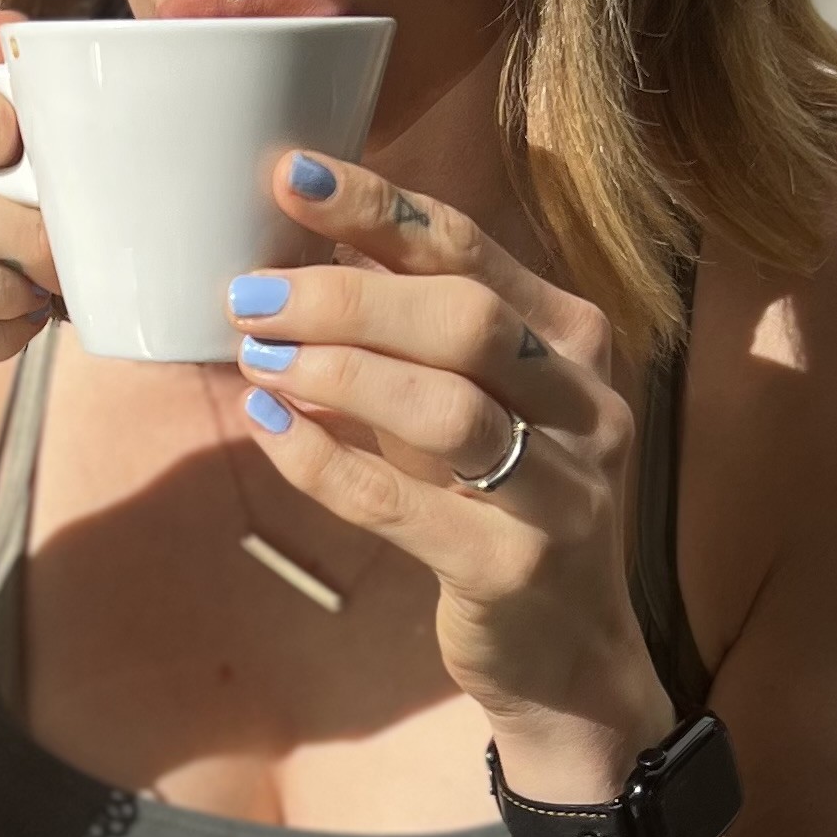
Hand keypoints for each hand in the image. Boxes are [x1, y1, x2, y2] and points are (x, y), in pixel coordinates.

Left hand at [226, 155, 672, 788]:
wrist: (566, 660)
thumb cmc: (498, 511)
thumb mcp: (466, 411)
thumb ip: (407, 341)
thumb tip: (295, 257)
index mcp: (573, 344)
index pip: (472, 251)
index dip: (379, 209)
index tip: (290, 176)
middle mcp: (586, 406)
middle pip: (466, 319)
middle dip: (348, 295)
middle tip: (250, 291)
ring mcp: (564, 492)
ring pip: (449, 408)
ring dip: (338, 372)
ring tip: (256, 355)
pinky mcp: (517, 569)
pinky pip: (405, 504)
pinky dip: (326, 463)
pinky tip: (269, 430)